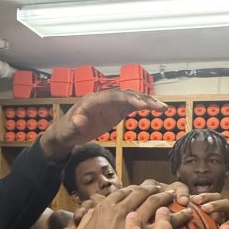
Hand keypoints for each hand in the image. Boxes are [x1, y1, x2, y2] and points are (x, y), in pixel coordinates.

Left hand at [40, 89, 166, 159]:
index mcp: (93, 100)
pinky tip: (155, 109)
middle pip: (126, 94)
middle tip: (159, 106)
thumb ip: (75, 124)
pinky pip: (131, 106)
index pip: (113, 96)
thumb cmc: (66, 130)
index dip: (127, 98)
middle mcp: (104, 99)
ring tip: (162, 107)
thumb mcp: (69, 130)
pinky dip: (143, 106)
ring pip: (131, 98)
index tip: (141, 104)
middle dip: (142, 99)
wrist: (66, 133)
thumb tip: (80, 120)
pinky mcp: (114, 111)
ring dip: (146, 101)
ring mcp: (110, 104)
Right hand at [190, 194, 228, 228]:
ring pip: (218, 197)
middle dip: (218, 206)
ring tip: (194, 201)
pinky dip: (198, 197)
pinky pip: (207, 197)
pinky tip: (186, 200)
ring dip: (207, 198)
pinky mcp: (214, 204)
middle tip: (207, 209)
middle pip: (228, 205)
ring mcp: (223, 208)